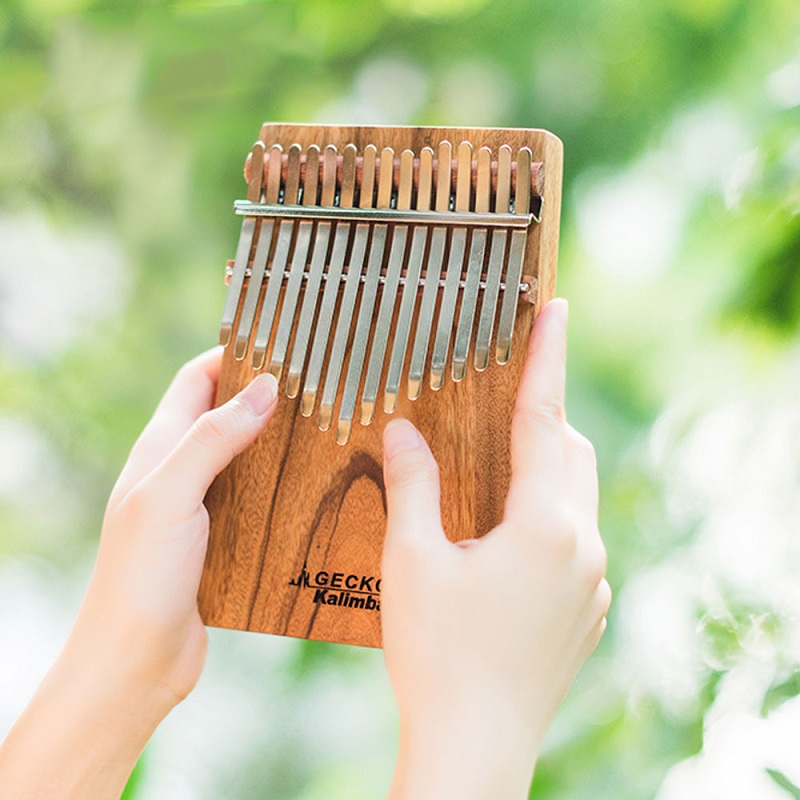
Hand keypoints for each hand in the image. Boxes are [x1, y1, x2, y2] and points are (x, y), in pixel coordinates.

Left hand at [0, 349, 278, 799]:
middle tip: (317, 388)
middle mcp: (179, 471)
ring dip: (277, 442)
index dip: (235, 356)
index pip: (197, 379)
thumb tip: (265, 388)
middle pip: (225, 413)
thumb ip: (213, 438)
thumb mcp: (172, 495)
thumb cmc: (140, 576)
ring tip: (326, 432)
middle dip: (266, 395)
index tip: (282, 346)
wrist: (134, 662)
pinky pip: (254, 499)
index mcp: (160, 449)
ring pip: (244, 457)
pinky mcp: (219, 540)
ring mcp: (199, 506)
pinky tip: (312, 490)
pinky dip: (280, 486)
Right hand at [381, 299, 609, 799]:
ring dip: (542, 475)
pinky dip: (546, 521)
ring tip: (493, 478)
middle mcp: (582, 547)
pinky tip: (503, 543)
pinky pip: (574, 543)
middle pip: (569, 457)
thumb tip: (403, 430)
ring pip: (575, 500)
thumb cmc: (437, 655)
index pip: (545, 419)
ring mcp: (591, 583)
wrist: (474, 749)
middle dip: (540, 422)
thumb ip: (412, 484)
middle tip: (501, 405)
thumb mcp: (413, 561)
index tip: (557, 308)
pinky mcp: (586, 613)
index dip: (547, 359)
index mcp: (544, 525)